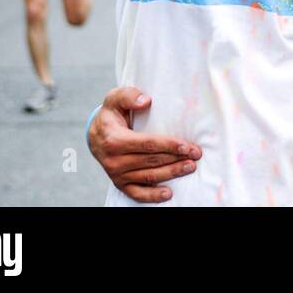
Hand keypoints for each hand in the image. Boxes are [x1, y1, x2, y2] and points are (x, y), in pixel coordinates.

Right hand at [89, 87, 201, 203]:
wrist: (95, 134)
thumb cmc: (111, 114)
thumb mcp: (115, 98)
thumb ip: (129, 96)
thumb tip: (146, 101)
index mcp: (114, 140)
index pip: (147, 144)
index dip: (169, 145)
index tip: (187, 146)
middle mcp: (114, 160)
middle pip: (151, 161)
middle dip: (176, 158)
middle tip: (196, 155)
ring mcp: (116, 174)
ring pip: (148, 176)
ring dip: (171, 174)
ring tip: (190, 168)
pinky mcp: (119, 183)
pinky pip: (136, 193)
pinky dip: (152, 196)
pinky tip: (168, 194)